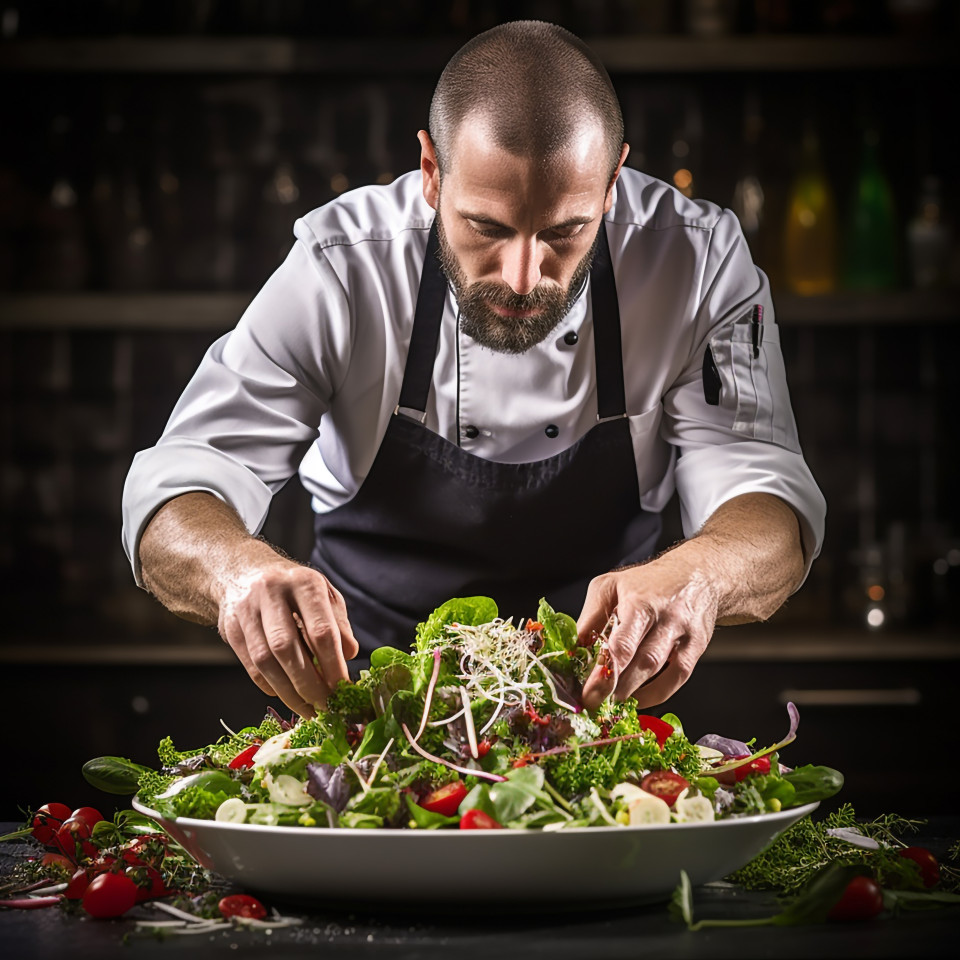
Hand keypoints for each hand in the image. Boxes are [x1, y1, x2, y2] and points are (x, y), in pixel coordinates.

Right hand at [216, 555, 359, 718]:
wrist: (244, 571)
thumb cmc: (293, 588)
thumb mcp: (323, 594)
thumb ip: (338, 623)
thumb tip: (349, 655)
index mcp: (304, 582)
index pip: (321, 630)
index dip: (333, 664)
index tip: (343, 688)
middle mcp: (272, 592)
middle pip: (288, 648)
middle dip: (309, 684)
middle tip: (325, 706)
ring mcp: (246, 609)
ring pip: (265, 661)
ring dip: (288, 692)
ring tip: (307, 709)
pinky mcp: (230, 627)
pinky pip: (250, 665)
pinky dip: (269, 685)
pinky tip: (285, 693)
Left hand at [577, 553, 719, 709]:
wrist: (695, 574)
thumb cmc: (645, 583)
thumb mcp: (609, 587)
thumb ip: (591, 618)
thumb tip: (572, 650)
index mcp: (639, 602)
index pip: (623, 644)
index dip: (604, 672)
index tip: (587, 692)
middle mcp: (665, 617)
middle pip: (643, 661)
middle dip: (616, 687)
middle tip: (594, 703)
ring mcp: (683, 633)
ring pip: (660, 671)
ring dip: (633, 692)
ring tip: (611, 702)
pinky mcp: (696, 647)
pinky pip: (678, 678)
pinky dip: (656, 694)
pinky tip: (638, 697)